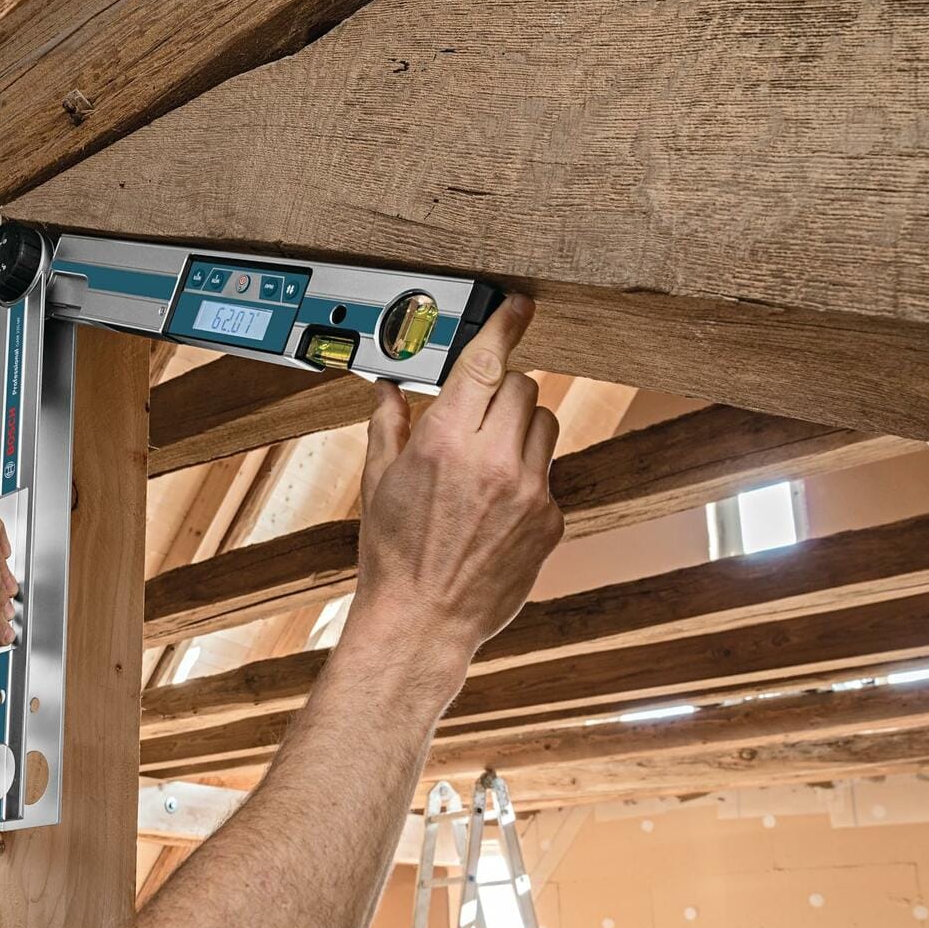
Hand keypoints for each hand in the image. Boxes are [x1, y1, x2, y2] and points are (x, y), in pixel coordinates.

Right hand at [346, 294, 563, 688]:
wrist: (424, 621)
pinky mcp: (551, 519)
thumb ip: (389, 426)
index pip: (487, 361)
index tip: (518, 306)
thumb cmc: (393, 555)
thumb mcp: (377, 483)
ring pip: (545, 423)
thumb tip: (390, 388)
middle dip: (501, 391)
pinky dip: (528, 476)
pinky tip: (496, 507)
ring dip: (521, 429)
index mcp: (446, 442)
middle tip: (477, 415)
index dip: (506, 325)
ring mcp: (530, 491)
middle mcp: (494, 460)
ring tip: (488, 463)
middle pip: (523, 386)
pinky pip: (549, 473)